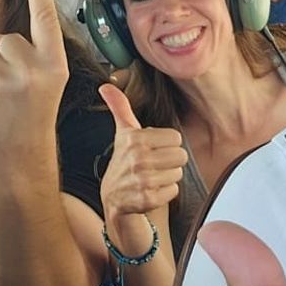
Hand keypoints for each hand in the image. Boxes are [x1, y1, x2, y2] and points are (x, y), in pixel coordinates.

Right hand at [98, 83, 185, 252]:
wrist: (113, 199)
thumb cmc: (124, 163)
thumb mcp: (123, 133)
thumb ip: (119, 107)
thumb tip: (105, 85)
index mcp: (134, 139)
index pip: (176, 138)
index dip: (166, 145)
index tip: (152, 150)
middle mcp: (137, 158)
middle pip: (180, 155)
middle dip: (169, 162)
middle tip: (153, 165)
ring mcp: (142, 180)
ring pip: (178, 173)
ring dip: (168, 177)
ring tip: (152, 178)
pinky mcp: (147, 199)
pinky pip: (173, 190)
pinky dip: (166, 193)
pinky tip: (152, 191)